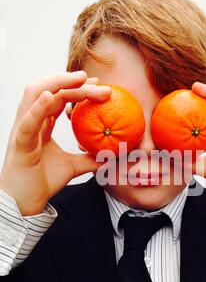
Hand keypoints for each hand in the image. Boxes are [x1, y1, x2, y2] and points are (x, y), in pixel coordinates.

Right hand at [0, 71, 111, 214]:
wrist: (25, 202)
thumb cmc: (41, 181)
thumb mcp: (72, 167)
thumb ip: (89, 158)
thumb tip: (110, 156)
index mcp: (41, 124)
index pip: (58, 98)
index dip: (77, 88)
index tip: (98, 84)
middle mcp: (31, 121)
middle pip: (51, 91)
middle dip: (73, 82)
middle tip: (98, 81)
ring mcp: (24, 129)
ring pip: (35, 96)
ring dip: (57, 84)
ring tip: (79, 79)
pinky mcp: (19, 143)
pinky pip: (27, 122)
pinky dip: (38, 108)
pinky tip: (50, 97)